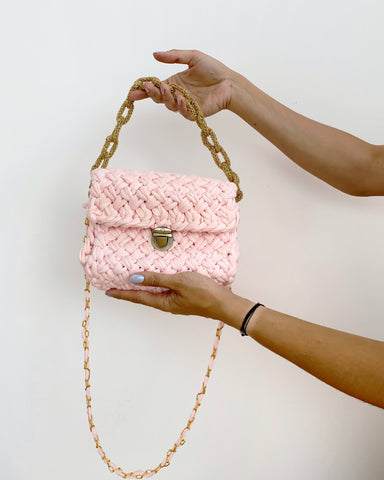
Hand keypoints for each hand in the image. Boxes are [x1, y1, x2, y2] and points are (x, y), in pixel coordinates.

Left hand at [106, 271, 253, 328]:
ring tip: (132, 280)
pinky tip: (157, 279)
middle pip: (144, 296)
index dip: (122, 293)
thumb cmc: (204, 293)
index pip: (137, 297)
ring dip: (142, 287)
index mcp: (163, 302)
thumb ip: (157, 279)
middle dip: (129, 291)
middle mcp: (167, 303)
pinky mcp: (184, 297)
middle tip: (115, 285)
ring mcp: (176, 301)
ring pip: (154, 293)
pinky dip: (156, 284)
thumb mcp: (178, 282)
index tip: (108, 291)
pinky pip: (165, 290)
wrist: (224, 303)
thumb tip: (134, 278)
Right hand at [129, 49, 237, 118]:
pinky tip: (180, 98)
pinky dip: (180, 105)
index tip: (134, 92)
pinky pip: (183, 112)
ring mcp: (185, 104)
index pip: (156, 88)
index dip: (144, 91)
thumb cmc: (213, 70)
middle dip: (152, 94)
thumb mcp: (193, 57)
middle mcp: (177, 94)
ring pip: (169, 105)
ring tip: (168, 88)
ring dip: (166, 97)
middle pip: (159, 98)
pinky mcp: (194, 113)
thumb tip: (155, 54)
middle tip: (150, 87)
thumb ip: (174, 56)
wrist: (229, 82)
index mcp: (175, 82)